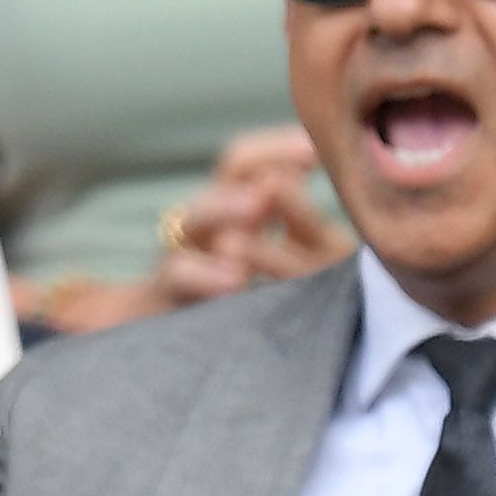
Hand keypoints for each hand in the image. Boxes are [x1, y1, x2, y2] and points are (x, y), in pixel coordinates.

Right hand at [154, 127, 351, 307]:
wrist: (163, 347)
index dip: (284, 148)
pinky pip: (178, 274)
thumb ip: (295, 228)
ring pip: (197, 215)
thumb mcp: (272, 263)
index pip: (255, 160)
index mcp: (234, 208)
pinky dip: (206, 274)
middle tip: (308, 162)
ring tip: (259, 206)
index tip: (320, 150)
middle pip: (229, 171)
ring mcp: (182, 253)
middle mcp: (207, 222)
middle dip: (266, 161)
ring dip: (228, 206)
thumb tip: (332, 193)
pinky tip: (236, 280)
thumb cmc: (228, 302)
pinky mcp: (164, 293)